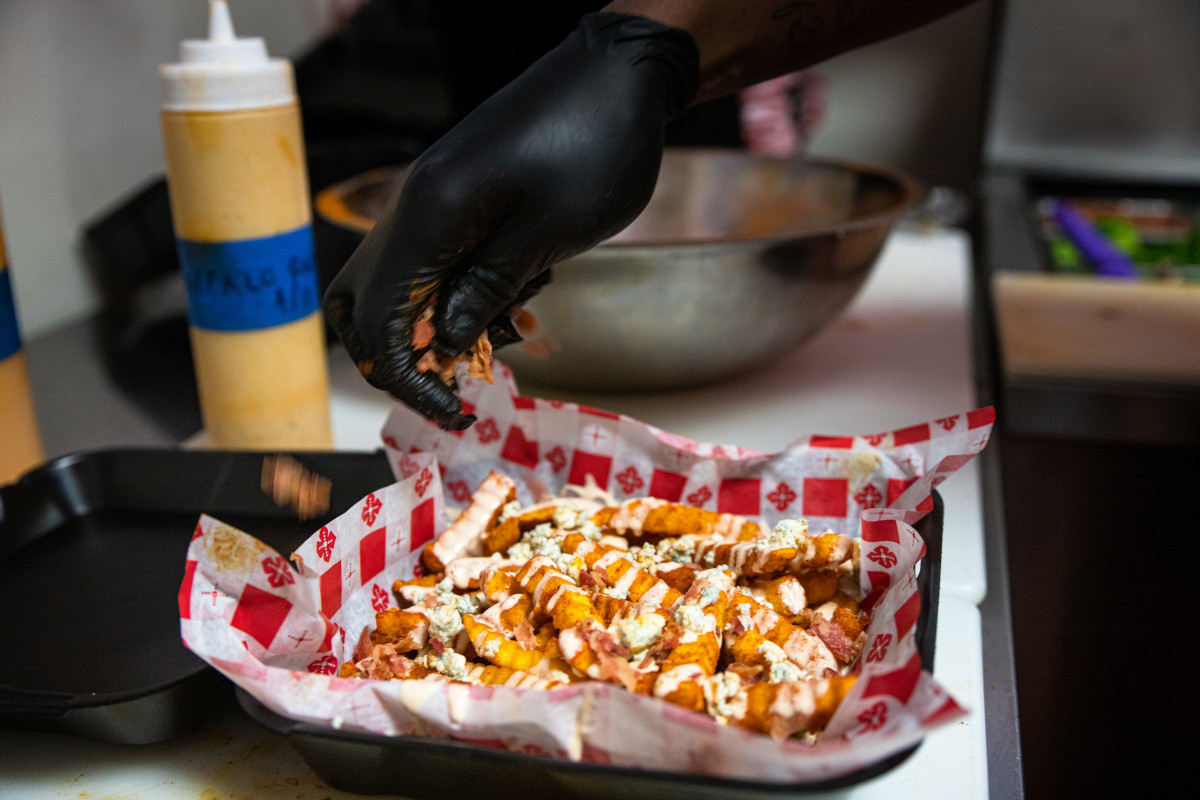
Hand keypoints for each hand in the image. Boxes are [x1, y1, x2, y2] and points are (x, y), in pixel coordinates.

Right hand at [323, 12, 697, 429]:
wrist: (617, 74)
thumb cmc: (595, 145)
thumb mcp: (549, 233)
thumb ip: (486, 290)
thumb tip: (439, 344)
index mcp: (430, 215)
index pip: (381, 321)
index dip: (408, 379)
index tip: (454, 411)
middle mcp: (414, 207)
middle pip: (360, 305)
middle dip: (399, 357)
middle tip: (456, 385)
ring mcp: (431, 202)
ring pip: (390, 286)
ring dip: (427, 328)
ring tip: (496, 337)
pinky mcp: (454, 200)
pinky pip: (430, 263)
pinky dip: (453, 296)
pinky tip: (511, 302)